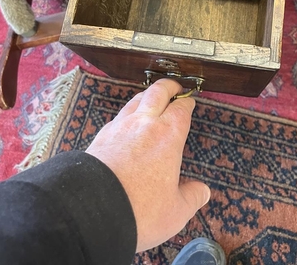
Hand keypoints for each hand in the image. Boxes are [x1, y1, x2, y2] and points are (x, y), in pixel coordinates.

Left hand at [85, 78, 210, 251]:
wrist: (93, 210)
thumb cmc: (138, 209)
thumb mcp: (175, 211)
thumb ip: (192, 197)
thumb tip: (203, 192)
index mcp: (168, 136)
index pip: (181, 109)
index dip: (187, 102)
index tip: (190, 101)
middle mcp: (144, 124)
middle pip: (157, 92)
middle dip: (168, 86)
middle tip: (175, 86)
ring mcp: (120, 126)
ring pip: (136, 100)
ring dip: (147, 95)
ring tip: (151, 97)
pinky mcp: (102, 135)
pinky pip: (118, 116)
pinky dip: (127, 113)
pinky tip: (126, 122)